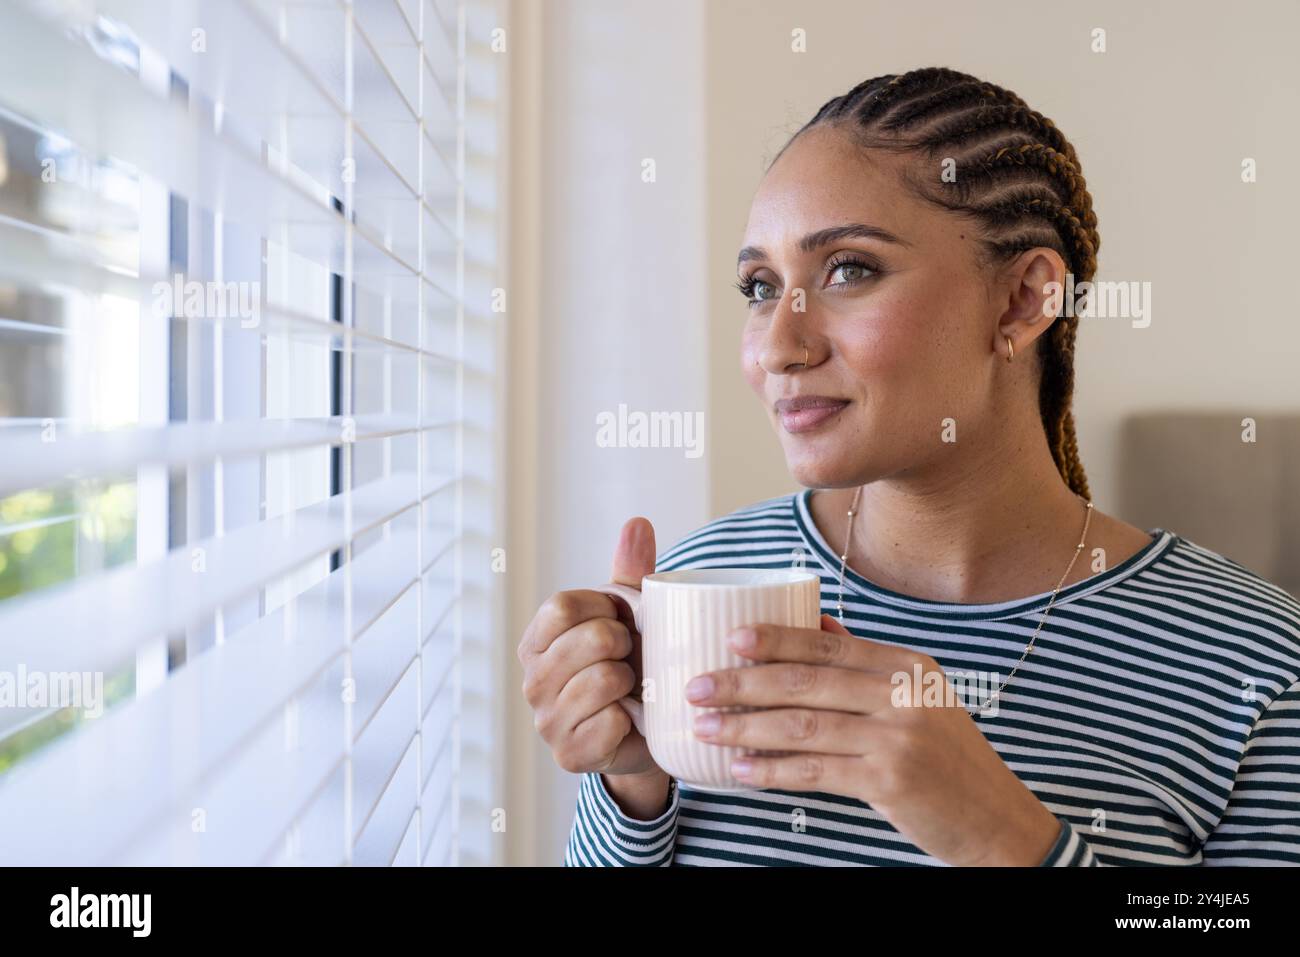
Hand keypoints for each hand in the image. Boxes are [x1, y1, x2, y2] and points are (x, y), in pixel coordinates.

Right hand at [517, 517, 664, 777]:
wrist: (646, 732)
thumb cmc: (631, 663)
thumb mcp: (629, 616)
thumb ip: (630, 570)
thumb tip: (638, 522)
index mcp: (537, 640)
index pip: (563, 606)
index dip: (603, 609)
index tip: (620, 621)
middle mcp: (532, 680)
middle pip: (588, 640)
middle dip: (624, 644)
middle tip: (630, 658)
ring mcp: (546, 720)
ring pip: (603, 680)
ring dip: (631, 682)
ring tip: (631, 688)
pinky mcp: (569, 754)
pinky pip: (611, 722)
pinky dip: (632, 719)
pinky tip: (630, 719)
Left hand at [685, 615, 1060, 865]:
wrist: (997, 819)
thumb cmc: (948, 757)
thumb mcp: (920, 696)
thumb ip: (867, 662)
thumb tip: (816, 622)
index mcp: (907, 666)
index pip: (830, 644)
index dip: (778, 639)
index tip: (732, 639)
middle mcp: (904, 694)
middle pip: (808, 681)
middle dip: (743, 683)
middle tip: (697, 686)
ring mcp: (899, 737)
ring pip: (804, 726)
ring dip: (746, 727)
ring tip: (705, 727)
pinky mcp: (891, 780)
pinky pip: (816, 771)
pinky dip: (773, 770)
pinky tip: (741, 769)